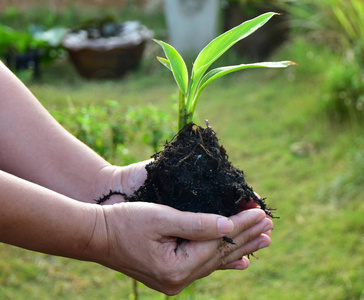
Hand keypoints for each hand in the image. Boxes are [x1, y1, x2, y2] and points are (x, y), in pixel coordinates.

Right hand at [85, 202, 272, 294]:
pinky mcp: (171, 274)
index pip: (219, 243)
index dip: (242, 226)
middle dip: (246, 237)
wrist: (98, 236)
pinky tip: (241, 261)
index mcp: (177, 268)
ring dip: (239, 247)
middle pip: (221, 254)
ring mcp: (175, 280)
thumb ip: (197, 224)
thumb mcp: (161, 218)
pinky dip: (223, 259)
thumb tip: (228, 224)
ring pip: (215, 260)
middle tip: (269, 224)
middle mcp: (179, 280)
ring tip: (263, 240)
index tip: (262, 212)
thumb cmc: (125, 222)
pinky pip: (204, 265)